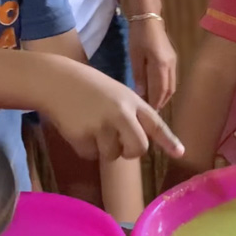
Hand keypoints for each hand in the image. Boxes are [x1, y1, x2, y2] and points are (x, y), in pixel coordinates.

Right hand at [44, 61, 183, 161]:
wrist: (55, 81)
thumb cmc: (89, 87)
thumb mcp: (116, 93)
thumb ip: (130, 114)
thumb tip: (138, 144)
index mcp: (132, 101)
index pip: (155, 124)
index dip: (169, 140)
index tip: (180, 153)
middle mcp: (121, 114)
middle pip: (138, 149)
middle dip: (130, 152)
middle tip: (120, 145)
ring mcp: (101, 126)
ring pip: (112, 155)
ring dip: (103, 148)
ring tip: (92, 126)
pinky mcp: (82, 136)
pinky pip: (91, 155)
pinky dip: (86, 148)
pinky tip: (78, 128)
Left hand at [128, 17, 177, 109]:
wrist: (149, 18)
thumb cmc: (139, 36)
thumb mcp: (135, 56)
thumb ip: (139, 76)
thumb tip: (141, 94)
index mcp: (160, 65)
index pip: (159, 90)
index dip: (155, 103)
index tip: (148, 114)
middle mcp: (171, 66)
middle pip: (168, 90)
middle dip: (160, 102)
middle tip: (150, 112)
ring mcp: (174, 63)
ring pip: (172, 86)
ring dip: (164, 97)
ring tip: (153, 104)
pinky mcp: (173, 60)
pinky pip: (172, 79)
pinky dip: (166, 89)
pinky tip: (157, 91)